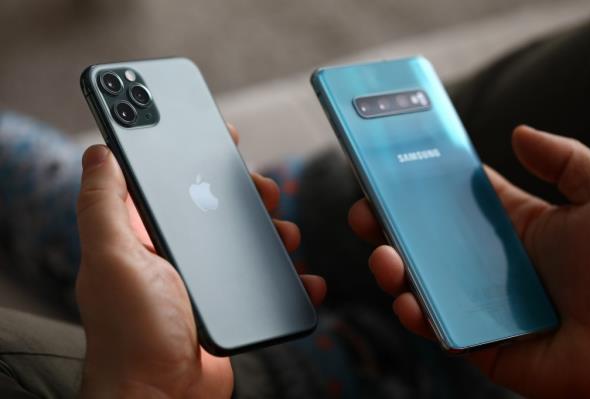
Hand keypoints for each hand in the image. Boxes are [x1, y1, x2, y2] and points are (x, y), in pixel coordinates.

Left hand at [76, 126, 325, 397]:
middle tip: (265, 190)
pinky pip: (266, 280)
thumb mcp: (112, 259)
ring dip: (273, 230)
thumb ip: (103, 204)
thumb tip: (99, 151)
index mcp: (142, 234)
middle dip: (245, 191)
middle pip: (215, 204)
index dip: (192, 152)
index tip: (221, 134)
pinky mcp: (229, 303)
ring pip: (246, 239)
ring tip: (286, 234)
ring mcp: (204, 278)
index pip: (168, 179)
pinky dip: (289, 277)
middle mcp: (173, 251)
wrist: (163, 397)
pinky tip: (304, 278)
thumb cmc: (132, 332)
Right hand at [348, 125, 589, 397]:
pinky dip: (415, 314)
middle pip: (424, 240)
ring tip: (384, 257)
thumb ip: (565, 159)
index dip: (418, 184)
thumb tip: (520, 132)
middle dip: (387, 226)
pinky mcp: (479, 342)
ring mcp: (479, 302)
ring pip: (420, 283)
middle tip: (365, 211)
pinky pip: (437, 327)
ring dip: (391, 269)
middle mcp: (488, 262)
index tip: (387, 168)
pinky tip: (408, 300)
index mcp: (512, 226)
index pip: (453, 201)